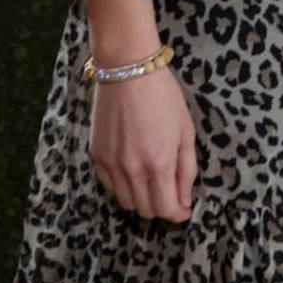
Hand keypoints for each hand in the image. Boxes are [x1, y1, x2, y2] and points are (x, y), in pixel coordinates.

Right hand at [90, 66, 196, 221]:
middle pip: (146, 210)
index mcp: (159, 163)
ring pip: (126, 202)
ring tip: (152, 179)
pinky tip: (133, 169)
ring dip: (142, 199)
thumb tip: (184, 201)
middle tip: (170, 191)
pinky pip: (110, 187)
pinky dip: (123, 187)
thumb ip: (186, 169)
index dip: (178, 213)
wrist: (128, 69)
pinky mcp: (96, 157)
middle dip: (162, 206)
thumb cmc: (163, 95)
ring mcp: (111, 165)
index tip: (185, 207)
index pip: (166, 209)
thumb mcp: (185, 129)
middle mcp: (132, 170)